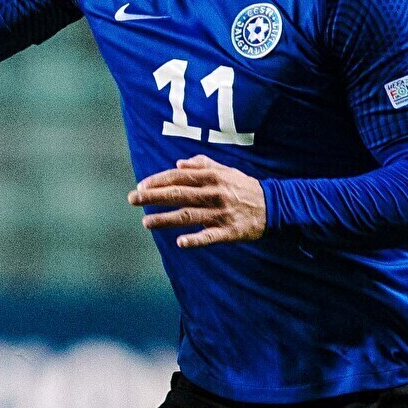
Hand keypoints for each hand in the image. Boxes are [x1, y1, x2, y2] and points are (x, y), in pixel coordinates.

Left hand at [130, 155, 266, 247]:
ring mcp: (221, 213)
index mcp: (212, 177)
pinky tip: (180, 243)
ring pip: (188, 216)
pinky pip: (210, 237)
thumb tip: (178, 164)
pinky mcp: (229, 232)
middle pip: (178, 195)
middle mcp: (214, 194)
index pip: (179, 177)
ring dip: (165, 219)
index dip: (158, 181)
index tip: (140, 185)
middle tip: (132, 199)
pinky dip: (195, 240)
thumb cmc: (245, 187)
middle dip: (153, 197)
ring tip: (145, 222)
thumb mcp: (226, 170)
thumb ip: (202, 165)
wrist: (275, 206)